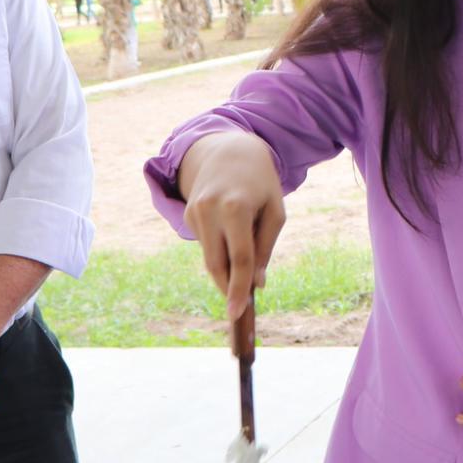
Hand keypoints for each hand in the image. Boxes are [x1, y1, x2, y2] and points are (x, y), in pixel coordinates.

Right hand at [180, 134, 286, 319]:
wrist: (229, 149)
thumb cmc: (260, 183)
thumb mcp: (274, 211)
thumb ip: (265, 247)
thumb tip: (256, 283)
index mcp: (235, 208)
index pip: (239, 258)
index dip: (239, 289)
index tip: (238, 313)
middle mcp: (210, 209)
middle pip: (217, 264)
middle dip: (229, 289)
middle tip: (240, 309)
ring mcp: (194, 211)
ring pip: (209, 258)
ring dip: (226, 270)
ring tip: (243, 262)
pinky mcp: (188, 213)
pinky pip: (206, 244)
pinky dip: (219, 250)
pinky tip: (230, 233)